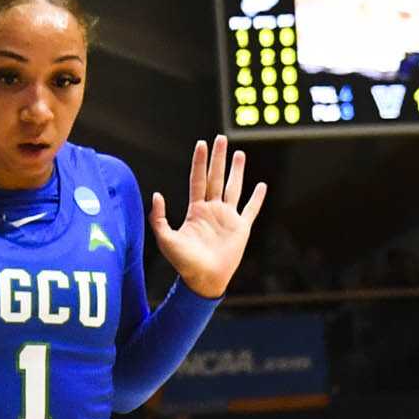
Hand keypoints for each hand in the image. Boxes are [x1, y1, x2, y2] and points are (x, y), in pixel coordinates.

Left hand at [149, 136, 266, 298]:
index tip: (201, 144)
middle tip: (221, 139)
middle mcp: (212, 210)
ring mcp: (228, 218)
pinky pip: (251, 209)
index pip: (198, 180)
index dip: (200, 162)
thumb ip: (159, 217)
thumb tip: (157, 195)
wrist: (204, 280)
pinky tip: (261, 185)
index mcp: (196, 211)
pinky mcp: (241, 228)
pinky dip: (257, 198)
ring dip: (236, 171)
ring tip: (239, 154)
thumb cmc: (184, 263)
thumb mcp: (165, 239)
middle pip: (216, 178)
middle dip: (219, 158)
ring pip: (233, 188)